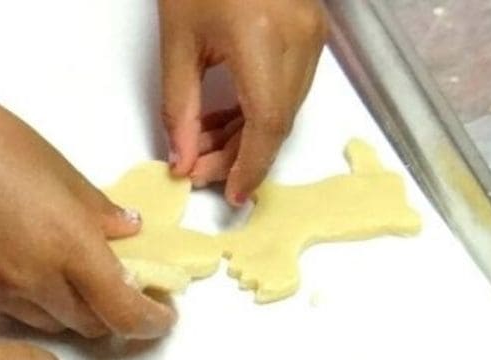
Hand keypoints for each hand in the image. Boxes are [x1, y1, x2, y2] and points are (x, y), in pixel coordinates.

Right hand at [0, 31, 175, 340]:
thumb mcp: (59, 169)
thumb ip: (98, 210)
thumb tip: (128, 232)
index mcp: (69, 247)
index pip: (125, 312)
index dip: (151, 322)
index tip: (164, 315)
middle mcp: (36, 280)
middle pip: (94, 327)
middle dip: (118, 317)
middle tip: (130, 293)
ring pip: (55, 325)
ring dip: (78, 313)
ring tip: (83, 283)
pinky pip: (18, 314)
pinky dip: (40, 305)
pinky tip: (38, 273)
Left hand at [158, 0, 327, 202]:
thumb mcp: (177, 40)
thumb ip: (178, 107)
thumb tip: (182, 160)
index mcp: (262, 39)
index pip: (266, 125)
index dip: (249, 167)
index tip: (231, 196)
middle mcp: (299, 40)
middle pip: (277, 122)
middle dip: (239, 155)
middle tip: (200, 172)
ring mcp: (312, 36)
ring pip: (284, 109)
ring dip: (246, 135)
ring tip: (204, 145)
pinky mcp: (312, 32)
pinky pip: (288, 88)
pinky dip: (258, 110)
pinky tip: (225, 119)